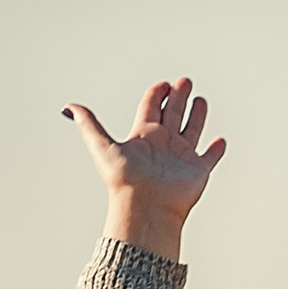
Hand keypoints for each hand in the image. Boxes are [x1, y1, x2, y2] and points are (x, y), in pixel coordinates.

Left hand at [64, 78, 227, 264]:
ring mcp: (180, 157)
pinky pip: (209, 157)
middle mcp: (162, 145)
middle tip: (184, 81)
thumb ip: (88, 124)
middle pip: (172, 113)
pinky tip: (219, 140)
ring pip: (191, 130)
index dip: (156, 93)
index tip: (163, 84)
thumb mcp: (102, 146)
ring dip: (197, 115)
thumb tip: (68, 107)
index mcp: (143, 137)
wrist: (144, 207)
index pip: (150, 108)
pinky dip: (216, 149)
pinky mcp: (197, 170)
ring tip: (200, 101)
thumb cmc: (123, 180)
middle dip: (178, 96)